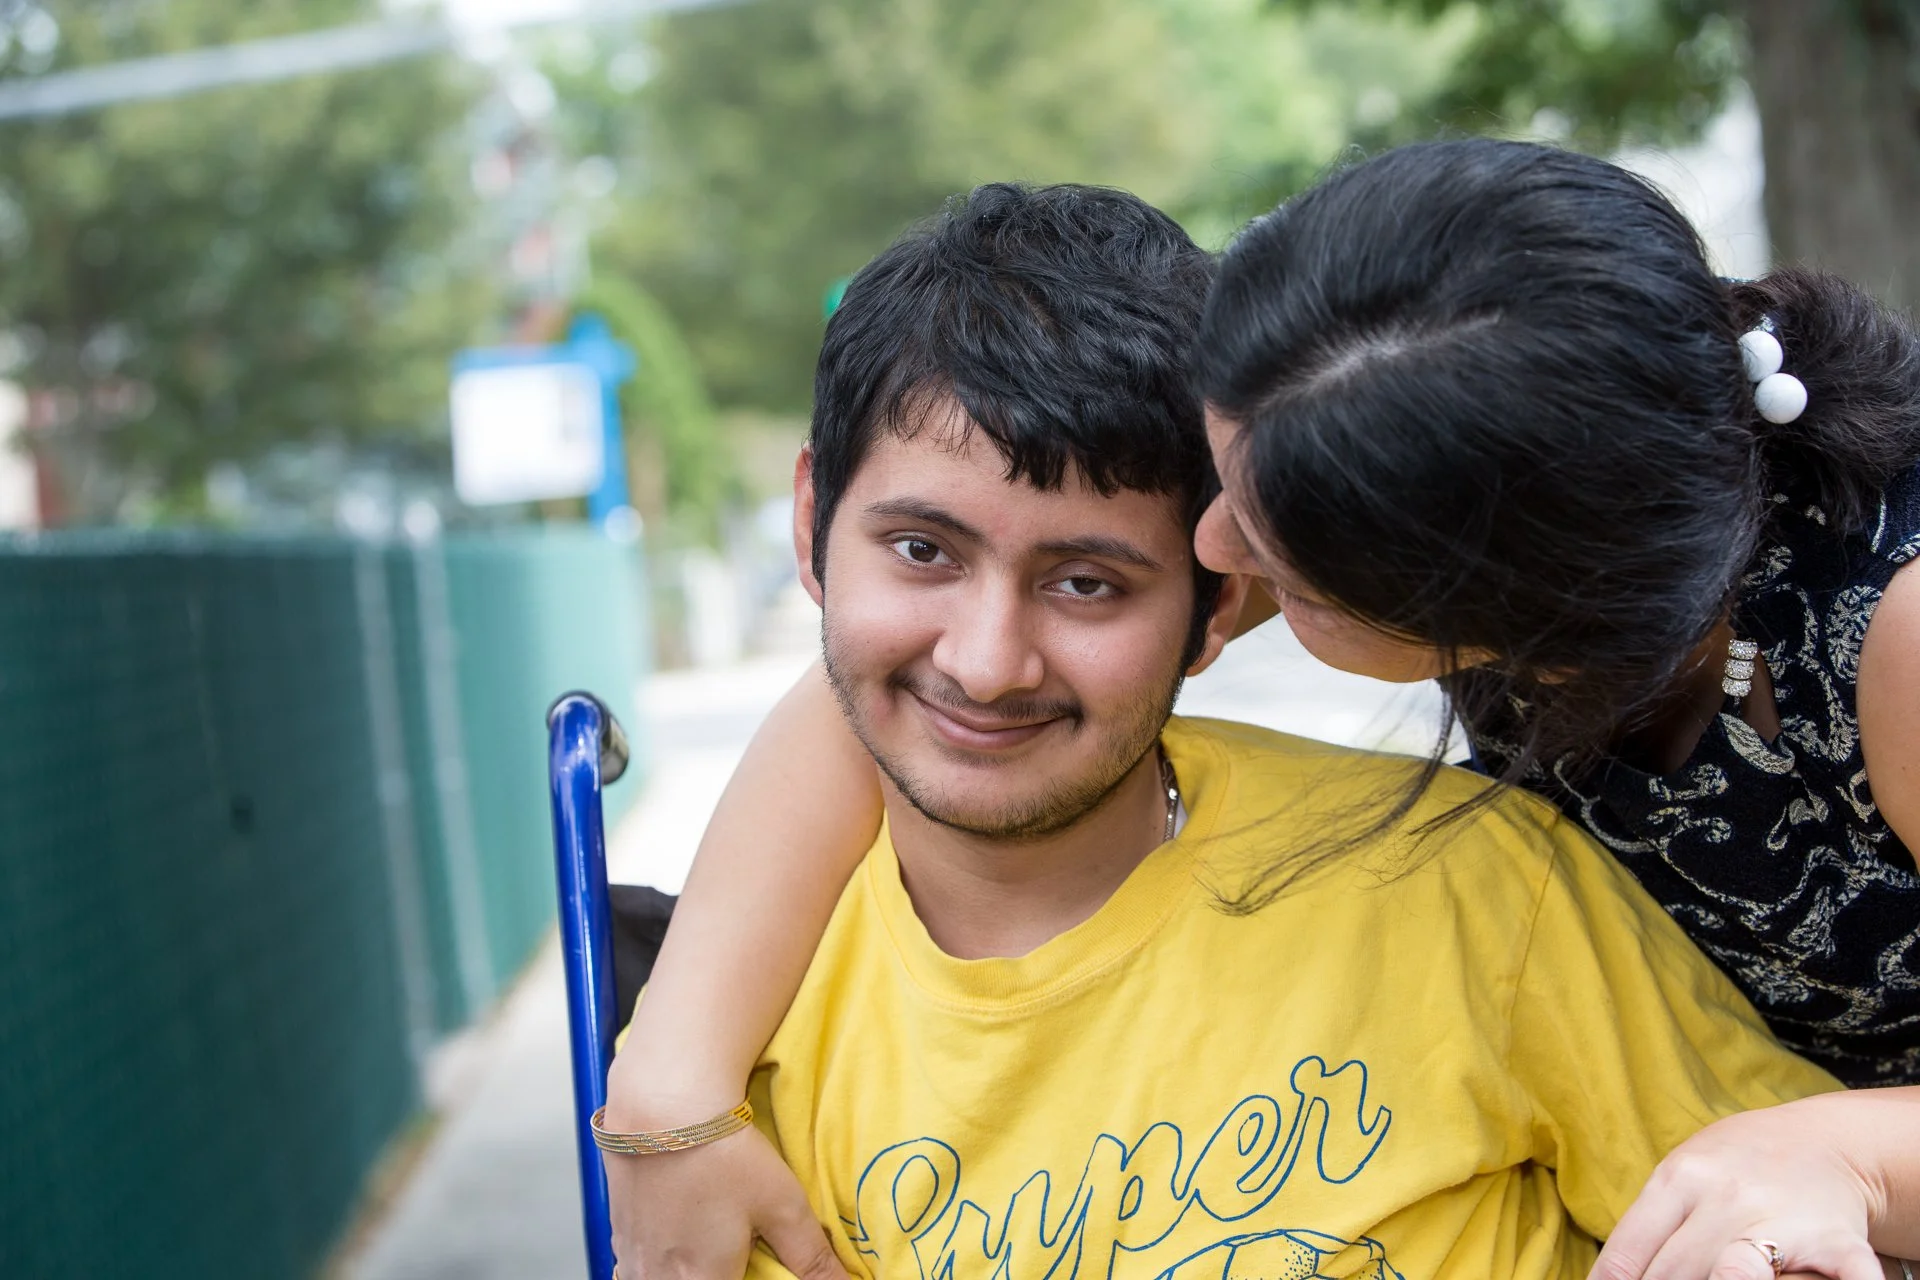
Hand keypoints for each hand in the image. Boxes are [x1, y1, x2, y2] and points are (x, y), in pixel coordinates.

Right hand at [603, 1108, 850, 1279]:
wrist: (660, 1105)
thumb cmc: (722, 1154)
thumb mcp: (782, 1205)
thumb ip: (811, 1257)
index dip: (751, 1279)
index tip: (755, 1262)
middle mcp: (659, 1278)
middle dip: (715, 1275)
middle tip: (737, 1252)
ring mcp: (633, 1255)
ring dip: (683, 1273)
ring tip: (705, 1249)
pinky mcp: (616, 1229)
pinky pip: (635, 1265)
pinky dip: (656, 1262)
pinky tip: (674, 1236)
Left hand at [1590, 1099, 1882, 1279]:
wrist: (1827, 1142)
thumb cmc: (1738, 1166)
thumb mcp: (1684, 1175)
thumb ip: (1650, 1223)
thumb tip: (1608, 1278)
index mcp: (1682, 1178)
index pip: (1631, 1249)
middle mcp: (1728, 1197)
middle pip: (1673, 1271)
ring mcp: (1782, 1220)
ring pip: (1732, 1276)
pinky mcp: (1837, 1243)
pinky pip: (1840, 1279)